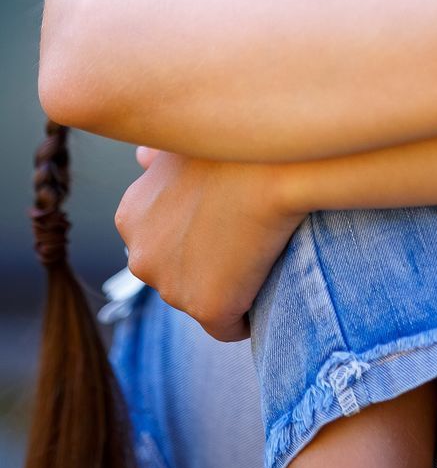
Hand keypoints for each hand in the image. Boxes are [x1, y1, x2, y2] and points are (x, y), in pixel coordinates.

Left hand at [114, 148, 305, 340]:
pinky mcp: (208, 307)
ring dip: (229, 287)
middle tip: (247, 238)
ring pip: (202, 300)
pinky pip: (230, 327)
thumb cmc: (235, 140)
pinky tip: (271, 288)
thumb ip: (158, 159)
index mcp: (131, 215)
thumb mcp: (182, 142)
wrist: (274, 158)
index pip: (162, 241)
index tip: (228, 220)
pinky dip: (249, 315)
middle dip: (207, 263)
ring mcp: (172, 286)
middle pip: (176, 275)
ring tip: (263, 257)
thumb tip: (142, 157)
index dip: (198, 234)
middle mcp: (142, 256)